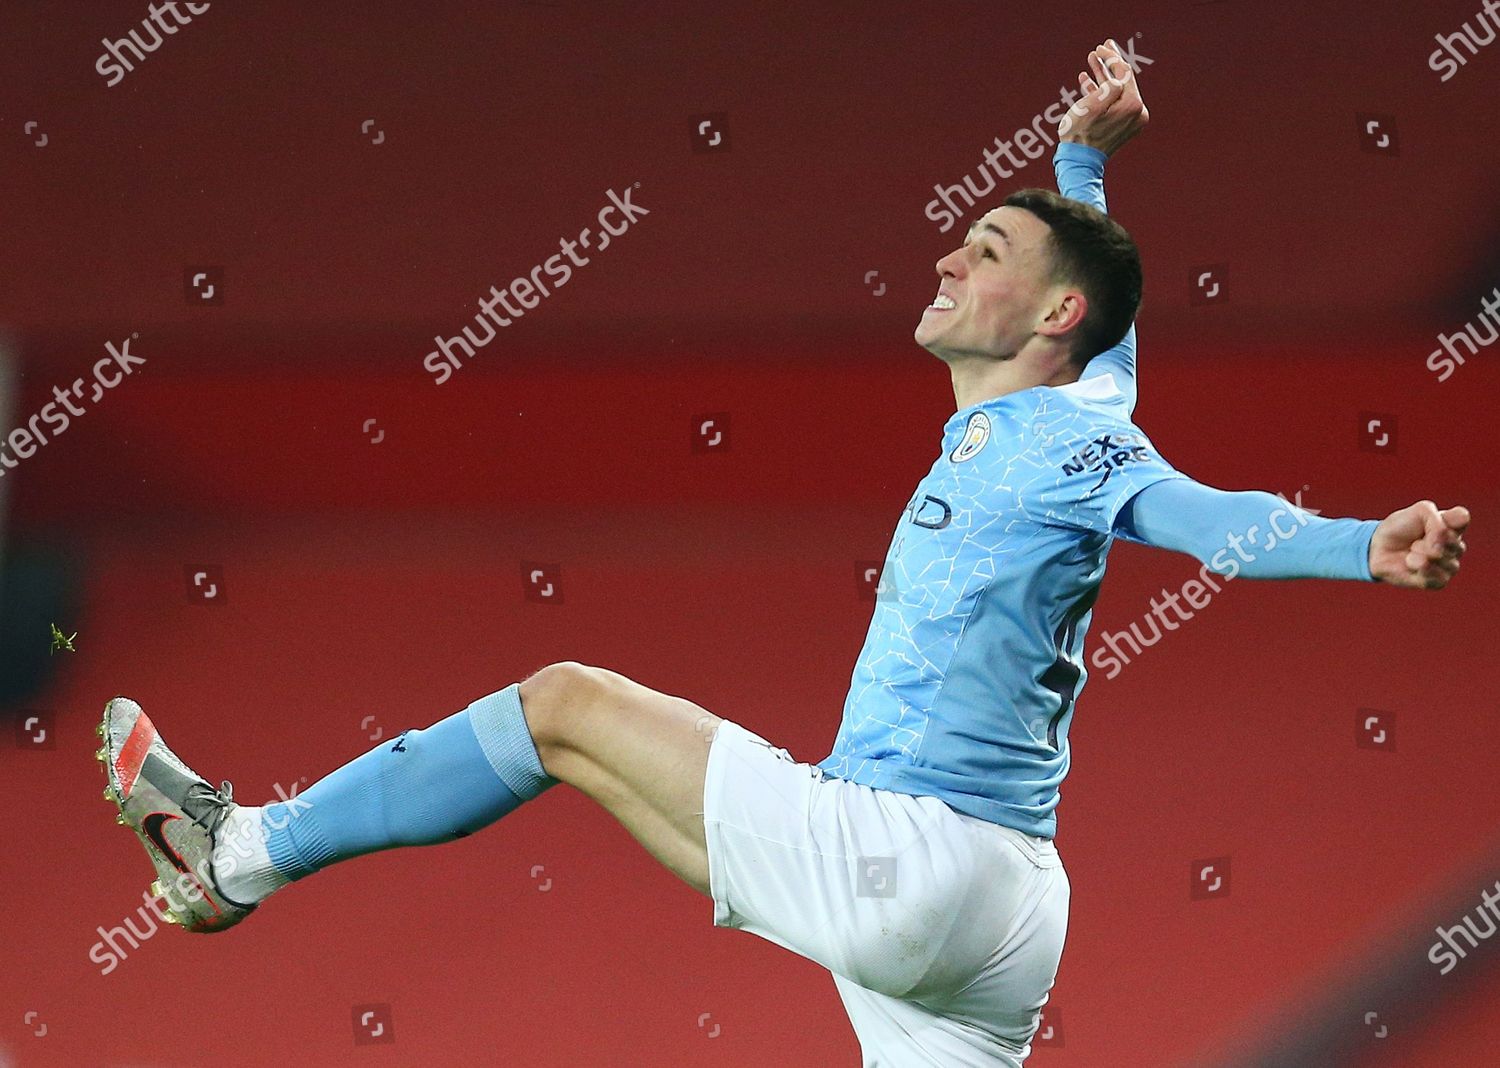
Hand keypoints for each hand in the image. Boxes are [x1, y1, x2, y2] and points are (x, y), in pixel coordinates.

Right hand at [1058, 39, 1148, 155]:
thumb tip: (1117, 78)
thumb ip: (1109, 85)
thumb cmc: (1081, 134)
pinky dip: (1101, 92)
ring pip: (1116, 90)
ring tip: (1091, 61)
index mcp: (1133, 105)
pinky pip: (1113, 103)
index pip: (1124, 73)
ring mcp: (1131, 120)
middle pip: (1123, 80)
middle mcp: (1137, 113)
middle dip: (1110, 63)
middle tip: (1101, 48)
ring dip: (1103, 75)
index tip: (1100, 48)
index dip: (1111, 58)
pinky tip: (1087, 82)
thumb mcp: (1092, 105)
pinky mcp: (1122, 126)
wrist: (1079, 162)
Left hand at [1369, 500, 1469, 588]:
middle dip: (1427, 539)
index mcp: (1454, 526)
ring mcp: (1449, 565)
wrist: (1379, 547)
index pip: (1461, 518)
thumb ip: (1437, 521)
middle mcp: (1456, 547)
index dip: (1442, 519)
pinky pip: (1438, 578)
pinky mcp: (1439, 582)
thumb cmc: (1400, 527)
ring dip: (1420, 554)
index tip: (1427, 519)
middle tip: (1415, 540)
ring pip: (1444, 560)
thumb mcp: (1419, 512)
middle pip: (1453, 541)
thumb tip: (1440, 549)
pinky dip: (1421, 570)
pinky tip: (1411, 565)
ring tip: (1411, 552)